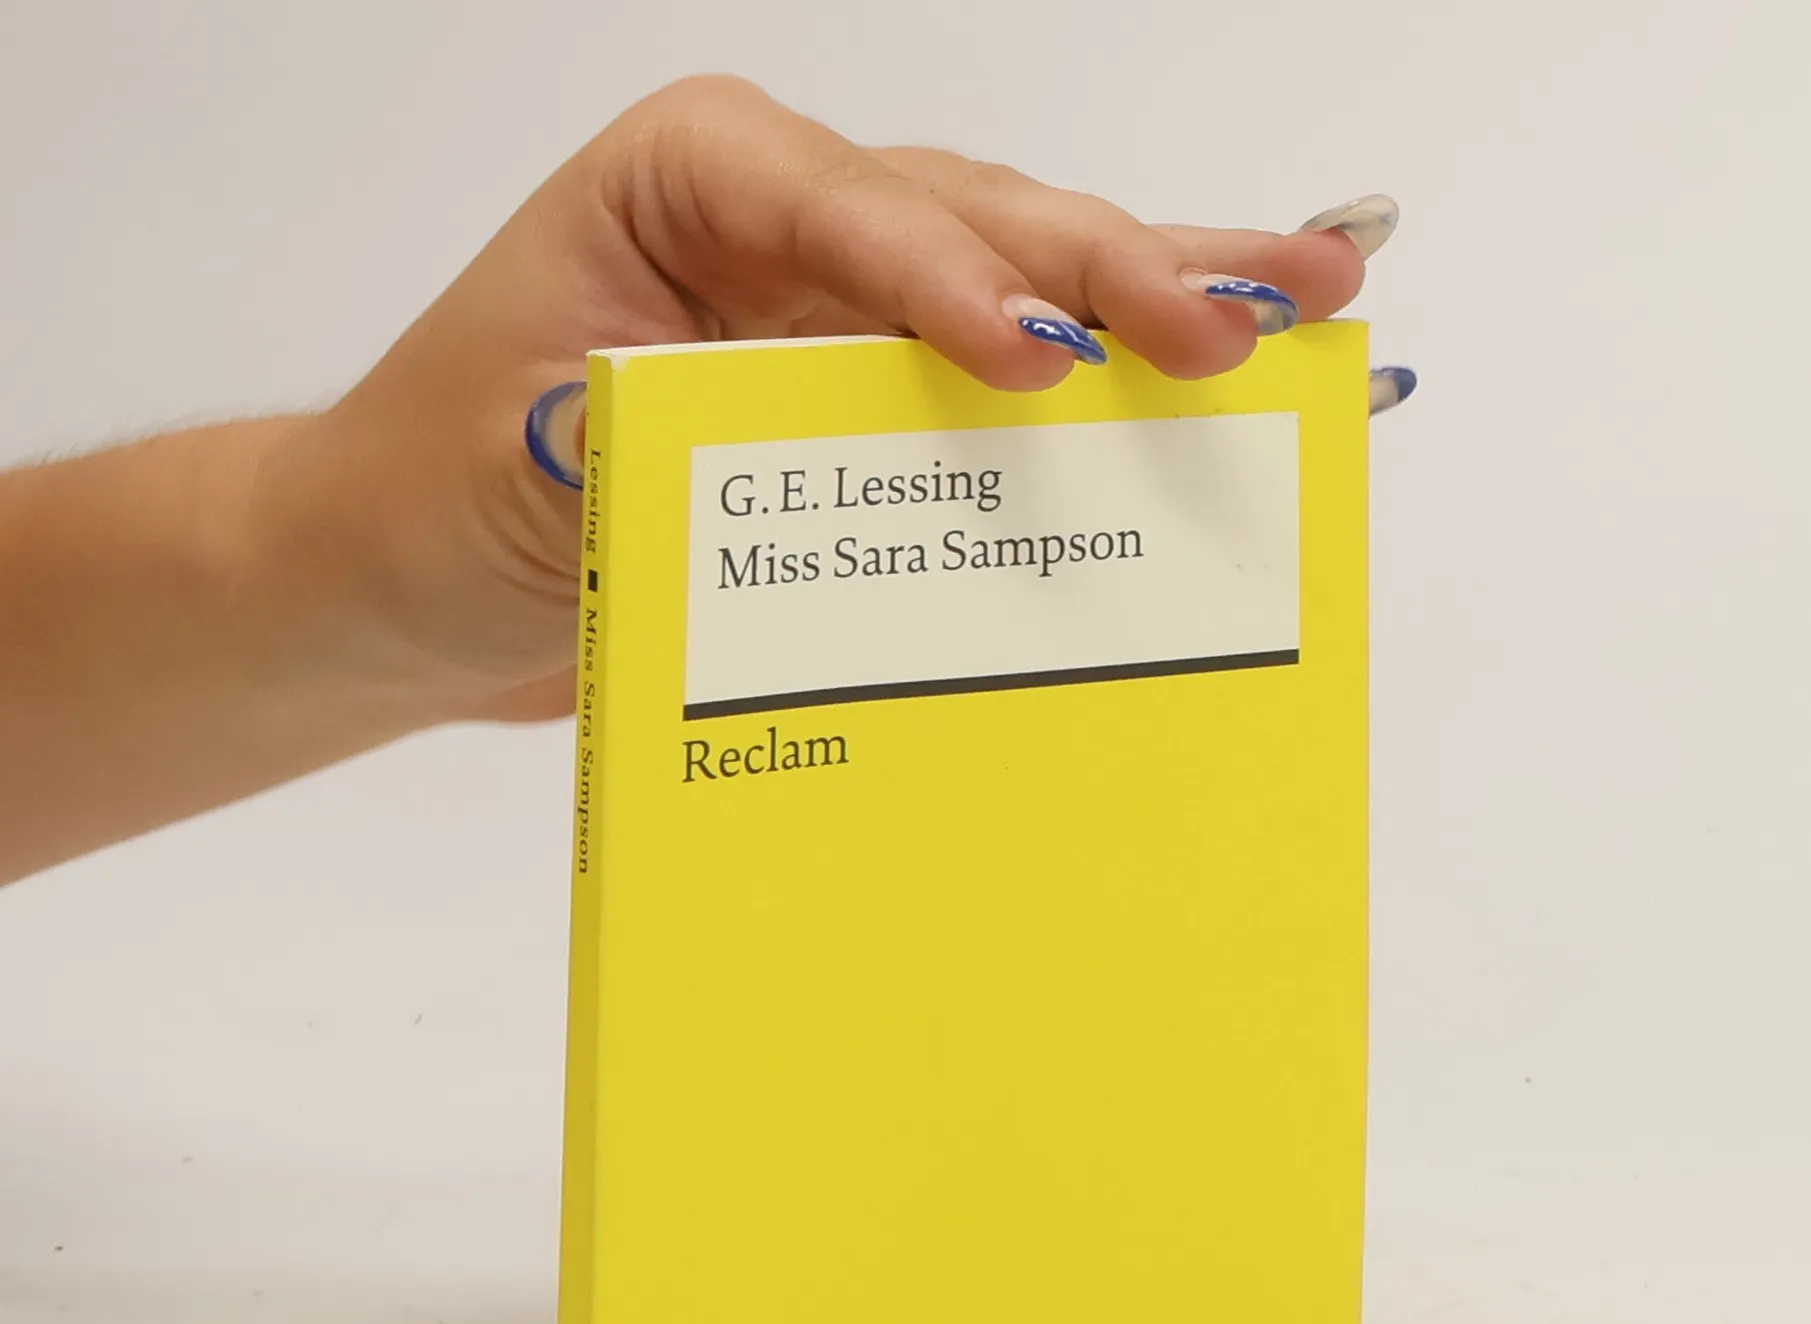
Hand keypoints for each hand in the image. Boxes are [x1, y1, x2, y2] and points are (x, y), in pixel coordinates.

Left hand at [292, 75, 1394, 724]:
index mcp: (688, 182)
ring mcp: (846, 303)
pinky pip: (1010, 376)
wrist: (415, 571)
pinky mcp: (875, 395)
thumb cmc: (437, 490)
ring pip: (1028, 276)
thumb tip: (782, 458)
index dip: (947, 283)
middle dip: (1114, 272)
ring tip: (1312, 292)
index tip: (1029, 366)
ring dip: (1165, 292)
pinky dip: (1114, 378)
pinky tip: (1224, 364)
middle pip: (979, 221)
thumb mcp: (519, 471)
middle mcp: (787, 217)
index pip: (845, 210)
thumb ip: (657, 446)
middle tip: (1246, 318)